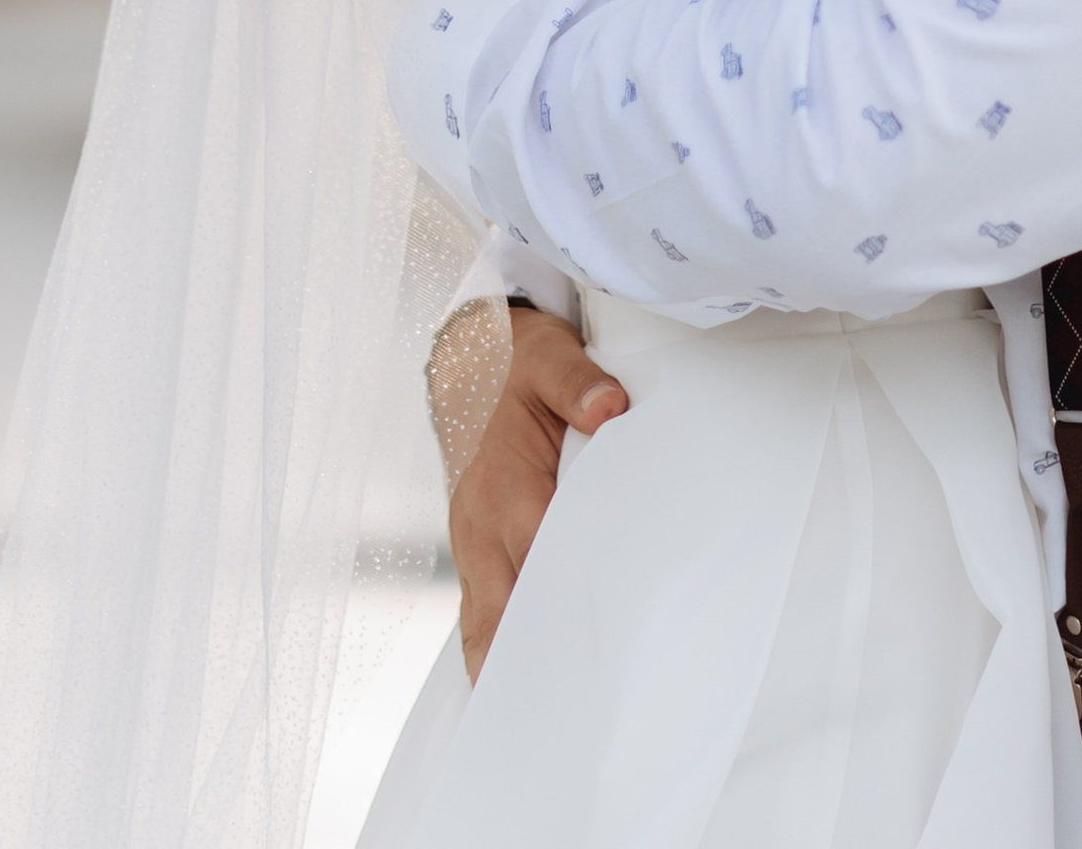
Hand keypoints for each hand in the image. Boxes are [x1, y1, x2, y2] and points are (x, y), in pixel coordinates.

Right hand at [449, 306, 627, 676]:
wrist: (471, 362)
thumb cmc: (518, 365)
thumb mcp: (549, 356)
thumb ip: (577, 381)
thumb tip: (610, 407)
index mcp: (503, 487)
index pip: (540, 561)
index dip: (569, 606)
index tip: (601, 648)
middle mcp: (479, 530)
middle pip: (507, 616)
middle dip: (539, 662)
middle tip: (582, 712)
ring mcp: (471, 548)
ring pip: (485, 628)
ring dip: (513, 671)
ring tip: (553, 725)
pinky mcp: (475, 556)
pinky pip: (482, 618)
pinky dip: (498, 654)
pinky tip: (526, 691)